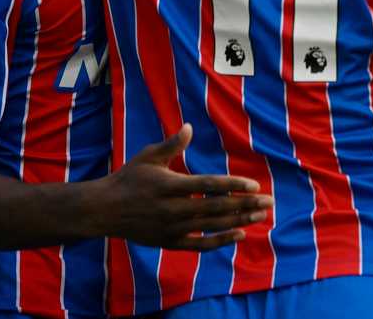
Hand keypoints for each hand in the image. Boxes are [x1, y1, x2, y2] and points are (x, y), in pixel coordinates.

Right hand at [93, 125, 273, 250]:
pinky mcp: (169, 242)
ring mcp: (171, 228)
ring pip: (212, 226)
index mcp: (169, 185)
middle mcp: (172, 208)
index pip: (208, 185)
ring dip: (239, 221)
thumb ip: (171, 145)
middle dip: (245, 204)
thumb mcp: (148, 158)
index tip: (255, 185)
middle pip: (216, 207)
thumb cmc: (128, 179)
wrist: (102, 211)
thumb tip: (189, 127)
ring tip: (262, 215)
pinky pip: (199, 244)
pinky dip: (220, 241)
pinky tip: (241, 234)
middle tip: (270, 202)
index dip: (233, 185)